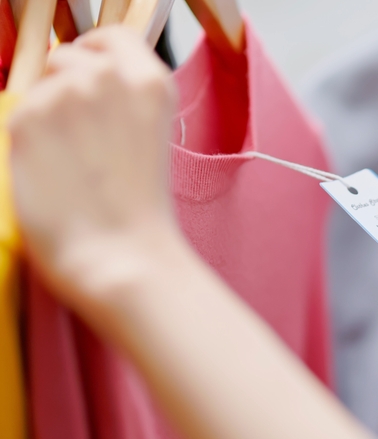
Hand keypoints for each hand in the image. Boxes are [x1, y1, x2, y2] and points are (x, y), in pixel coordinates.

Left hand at [9, 27, 183, 312]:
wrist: (122, 255)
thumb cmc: (140, 210)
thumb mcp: (150, 137)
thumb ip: (123, 100)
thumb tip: (83, 81)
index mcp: (151, 82)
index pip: (113, 36)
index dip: (97, 55)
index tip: (93, 81)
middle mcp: (108, 76)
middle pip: (69, 56)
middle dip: (67, 87)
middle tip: (81, 137)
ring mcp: (65, 94)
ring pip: (40, 86)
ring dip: (48, 115)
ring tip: (71, 161)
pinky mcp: (28, 119)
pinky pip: (19, 114)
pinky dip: (30, 140)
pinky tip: (54, 172)